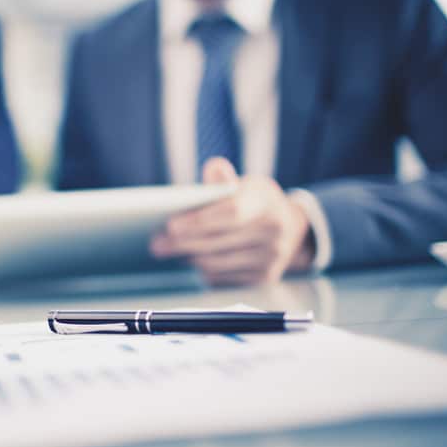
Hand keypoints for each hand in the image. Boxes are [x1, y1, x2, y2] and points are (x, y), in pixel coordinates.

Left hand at [150, 157, 314, 285]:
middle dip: (182, 244)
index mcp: (266, 204)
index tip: (171, 225)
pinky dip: (202, 271)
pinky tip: (188, 261)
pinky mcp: (264, 278)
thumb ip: (223, 178)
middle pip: (218, 243)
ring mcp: (271, 258)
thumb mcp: (244, 184)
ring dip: (188, 258)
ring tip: (167, 250)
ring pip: (218, 264)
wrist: (289, 228)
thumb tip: (214, 168)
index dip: (199, 221)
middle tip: (156, 244)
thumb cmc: (255, 203)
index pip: (231, 213)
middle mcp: (273, 232)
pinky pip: (224, 278)